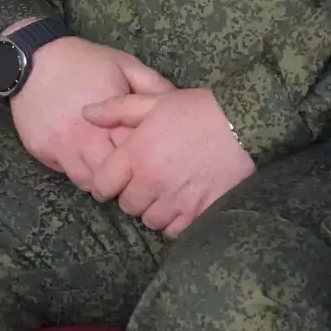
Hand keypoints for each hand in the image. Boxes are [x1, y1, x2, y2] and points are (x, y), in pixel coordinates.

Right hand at [8, 36, 171, 190]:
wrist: (31, 59)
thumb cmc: (83, 61)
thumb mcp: (124, 64)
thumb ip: (152, 85)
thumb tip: (178, 104)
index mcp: (107, 117)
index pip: (133, 154)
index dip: (147, 159)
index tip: (155, 158)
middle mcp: (82, 138)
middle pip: (111, 178)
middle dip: (126, 179)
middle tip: (137, 174)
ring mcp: (60, 148)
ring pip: (88, 183)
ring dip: (103, 180)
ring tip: (115, 171)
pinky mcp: (42, 153)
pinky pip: (67, 174)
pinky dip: (82, 173)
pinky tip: (90, 161)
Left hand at [82, 87, 253, 237]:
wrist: (243, 123)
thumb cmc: (197, 109)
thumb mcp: (155, 100)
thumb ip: (117, 108)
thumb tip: (86, 113)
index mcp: (137, 153)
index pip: (103, 184)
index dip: (106, 183)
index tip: (114, 180)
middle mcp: (152, 181)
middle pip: (127, 205)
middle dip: (133, 195)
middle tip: (146, 181)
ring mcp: (176, 200)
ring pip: (150, 220)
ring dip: (154, 209)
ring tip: (165, 193)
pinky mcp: (199, 212)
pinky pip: (175, 230)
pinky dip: (175, 221)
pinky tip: (182, 204)